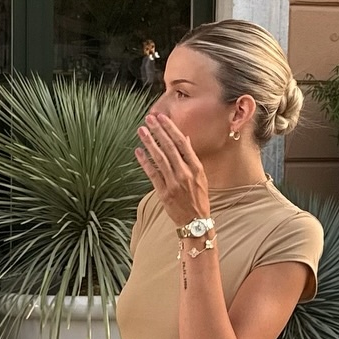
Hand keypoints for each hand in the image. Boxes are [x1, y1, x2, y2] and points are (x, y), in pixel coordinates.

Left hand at [135, 109, 209, 230]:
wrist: (196, 221)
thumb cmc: (198, 197)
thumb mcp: (200, 175)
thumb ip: (191, 156)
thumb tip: (185, 138)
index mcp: (196, 167)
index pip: (182, 143)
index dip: (170, 129)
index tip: (162, 117)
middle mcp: (185, 173)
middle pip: (169, 148)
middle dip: (158, 131)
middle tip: (149, 119)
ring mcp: (174, 183)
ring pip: (159, 158)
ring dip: (149, 143)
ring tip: (141, 131)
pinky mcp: (164, 192)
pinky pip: (152, 174)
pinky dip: (145, 162)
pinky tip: (138, 151)